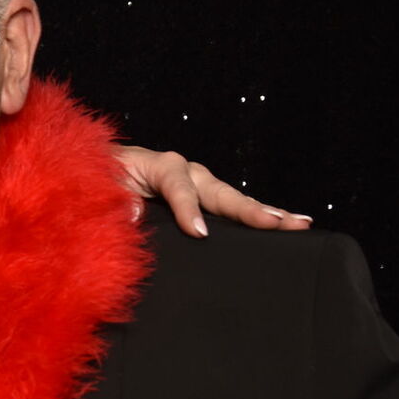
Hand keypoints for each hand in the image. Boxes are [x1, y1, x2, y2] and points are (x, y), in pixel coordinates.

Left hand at [113, 146, 312, 237]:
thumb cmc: (100, 174)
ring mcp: (198, 184)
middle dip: (249, 210)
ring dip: (265, 212)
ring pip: (235, 199)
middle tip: (278, 224)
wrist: (101, 168)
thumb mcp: (101, 182)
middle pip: (220, 192)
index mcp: (160, 165)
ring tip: (298, 223)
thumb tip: (135, 212)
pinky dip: (257, 216)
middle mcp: (186, 172)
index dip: (188, 209)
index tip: (198, 232)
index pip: (178, 186)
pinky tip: (284, 224)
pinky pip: (231, 207)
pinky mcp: (202, 197)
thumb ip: (115, 196)